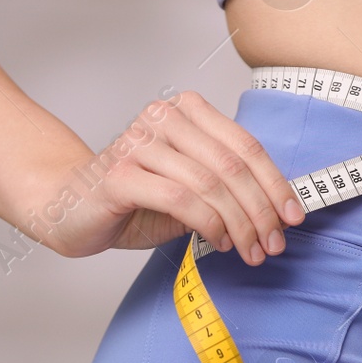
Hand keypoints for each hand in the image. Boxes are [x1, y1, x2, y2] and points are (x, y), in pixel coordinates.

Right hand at [23, 90, 304, 263]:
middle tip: (273, 245)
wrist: (68, 208)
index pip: (246, 147)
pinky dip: (209, 224)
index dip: (276, 184)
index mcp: (186, 111)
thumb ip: (227, 186)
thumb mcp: (193, 188)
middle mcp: (163, 118)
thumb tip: (280, 207)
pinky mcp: (120, 175)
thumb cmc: (135, 199)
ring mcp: (139, 143)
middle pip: (234, 166)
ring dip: (239, 225)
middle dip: (262, 211)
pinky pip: (181, 199)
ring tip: (249, 251)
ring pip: (212, 184)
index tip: (293, 217)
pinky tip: (217, 242)